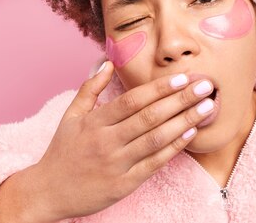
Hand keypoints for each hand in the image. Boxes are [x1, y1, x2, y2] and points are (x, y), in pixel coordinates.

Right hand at [0, 61, 216, 222]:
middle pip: (150, 116)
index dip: (159, 88)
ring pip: (156, 139)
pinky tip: (191, 133)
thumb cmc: (62, 151)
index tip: (182, 77)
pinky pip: (154, 163)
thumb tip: (107, 62)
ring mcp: (116, 164)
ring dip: (185, 121)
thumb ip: (90, 88)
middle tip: (206, 86)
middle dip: (181, 100)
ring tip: (207, 107)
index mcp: (95, 122)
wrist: (48, 192)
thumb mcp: (71, 116)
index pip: (132, 100)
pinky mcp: (125, 184)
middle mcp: (106, 141)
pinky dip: (174, 147)